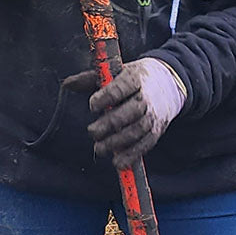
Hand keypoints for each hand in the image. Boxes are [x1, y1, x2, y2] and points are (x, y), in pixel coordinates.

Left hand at [64, 58, 186, 168]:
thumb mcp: (116, 72)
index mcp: (135, 78)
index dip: (106, 97)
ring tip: (99, 148)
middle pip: (130, 112)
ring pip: (137, 130)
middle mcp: (147, 97)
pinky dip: (132, 155)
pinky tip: (117, 162)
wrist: (169, 83)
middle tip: (92, 131)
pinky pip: (145, 145)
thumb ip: (90, 79)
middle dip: (110, 124)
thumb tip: (67, 84)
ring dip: (117, 142)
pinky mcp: (157, 130)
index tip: (92, 105)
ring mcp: (153, 115)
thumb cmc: (134, 79)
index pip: (121, 88)